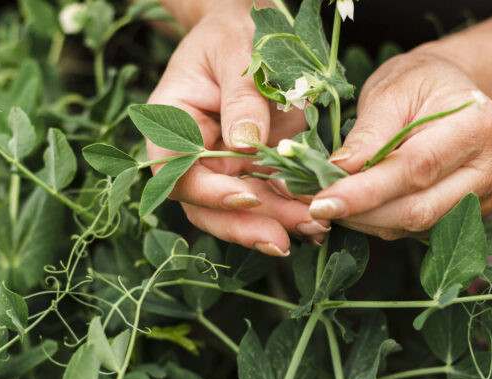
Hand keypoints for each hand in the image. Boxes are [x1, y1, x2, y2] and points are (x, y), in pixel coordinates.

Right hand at [147, 0, 328, 256]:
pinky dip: (293, 211)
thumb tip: (245, 145)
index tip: (247, 197)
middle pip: (208, 205)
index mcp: (173, 123)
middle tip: (284, 238)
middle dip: (246, 224)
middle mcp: (195, 153)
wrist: (251, 27)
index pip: (176, 172)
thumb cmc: (234, 29)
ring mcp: (227, 164)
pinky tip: (318, 222)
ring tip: (314, 228)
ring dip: (276, 224)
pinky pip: (272, 197)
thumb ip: (240, 96)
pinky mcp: (258, 167)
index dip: (208, 194)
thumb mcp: (236, 49)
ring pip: (243, 209)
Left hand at [308, 49, 491, 239]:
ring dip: (367, 221)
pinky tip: (359, 207)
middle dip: (361, 213)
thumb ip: (368, 134)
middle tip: (316, 206)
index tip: (322, 201)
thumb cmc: (421, 82)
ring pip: (416, 226)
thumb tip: (336, 173)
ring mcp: (485, 196)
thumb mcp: (391, 91)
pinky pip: (419, 229)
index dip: (365, 191)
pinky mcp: (470, 213)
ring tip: (332, 204)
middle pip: (418, 209)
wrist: (453, 91)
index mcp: (477, 126)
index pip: (416, 169)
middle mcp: (491, 167)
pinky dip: (382, 222)